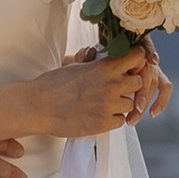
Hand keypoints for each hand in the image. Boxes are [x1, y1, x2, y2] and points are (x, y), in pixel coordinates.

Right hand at [33, 44, 159, 141]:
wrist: (39, 106)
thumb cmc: (53, 84)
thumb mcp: (75, 65)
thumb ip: (92, 60)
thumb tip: (97, 53)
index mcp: (105, 67)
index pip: (138, 57)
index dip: (136, 60)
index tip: (131, 64)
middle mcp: (111, 85)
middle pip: (139, 82)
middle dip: (130, 84)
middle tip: (118, 86)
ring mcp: (109, 106)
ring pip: (131, 104)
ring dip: (122, 103)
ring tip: (106, 102)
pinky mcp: (104, 124)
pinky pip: (121, 120)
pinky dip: (114, 118)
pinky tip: (101, 114)